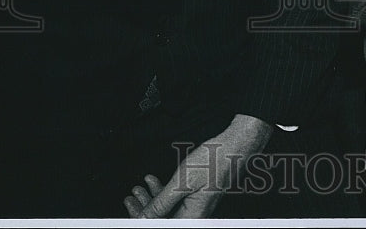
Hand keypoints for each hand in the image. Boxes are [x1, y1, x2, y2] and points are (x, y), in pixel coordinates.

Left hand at [123, 114, 271, 217]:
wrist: (236, 145)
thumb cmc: (216, 160)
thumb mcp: (181, 182)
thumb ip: (160, 204)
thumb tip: (142, 220)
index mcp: (192, 218)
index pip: (159, 224)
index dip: (141, 219)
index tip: (129, 209)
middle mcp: (196, 216)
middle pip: (162, 219)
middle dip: (143, 210)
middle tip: (130, 198)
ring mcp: (198, 206)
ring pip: (168, 210)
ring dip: (151, 200)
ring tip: (139, 189)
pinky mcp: (199, 197)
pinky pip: (176, 201)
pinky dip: (163, 193)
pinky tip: (154, 183)